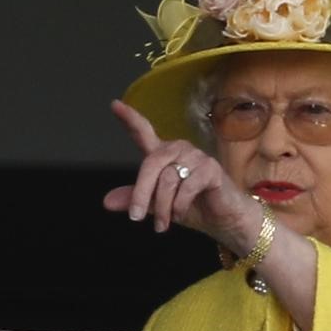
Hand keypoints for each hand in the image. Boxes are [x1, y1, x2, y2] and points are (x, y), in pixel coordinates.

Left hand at [103, 99, 260, 250]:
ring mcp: (196, 157)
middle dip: (141, 192)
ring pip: (167, 179)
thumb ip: (135, 200)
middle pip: (151, 163)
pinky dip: (179, 205)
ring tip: (163, 224)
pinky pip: (187, 186)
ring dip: (162, 206)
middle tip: (136, 217)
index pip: (144, 132)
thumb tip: (107, 202)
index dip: (130, 119)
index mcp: (164, 155)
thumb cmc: (192, 207)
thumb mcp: (158, 206)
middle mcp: (179, 150)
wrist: (223, 220)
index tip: (115, 105)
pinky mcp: (211, 169)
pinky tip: (180, 214)